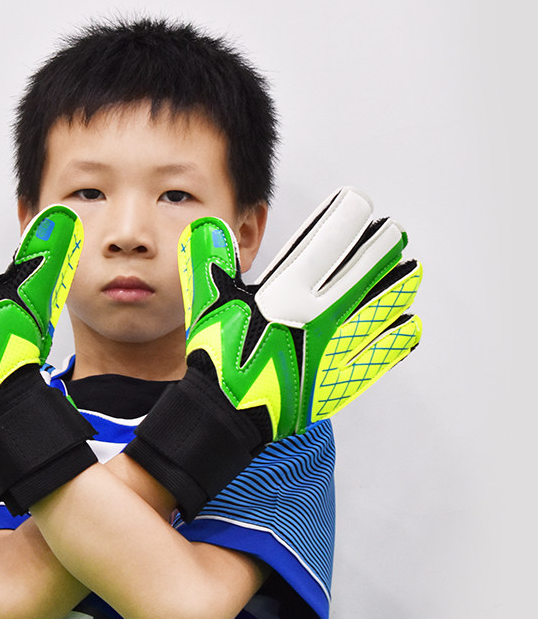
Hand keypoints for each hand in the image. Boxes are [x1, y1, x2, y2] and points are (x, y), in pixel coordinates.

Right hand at [127, 187, 421, 518]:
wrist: (227, 414)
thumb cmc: (220, 358)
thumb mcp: (208, 302)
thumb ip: (210, 260)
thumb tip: (208, 226)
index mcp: (288, 292)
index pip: (329, 242)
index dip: (349, 217)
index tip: (360, 204)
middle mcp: (320, 316)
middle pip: (365, 271)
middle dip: (383, 247)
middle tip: (395, 233)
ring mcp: (336, 348)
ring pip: (381, 308)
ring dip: (399, 286)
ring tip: (411, 270)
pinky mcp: (342, 379)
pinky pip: (383, 354)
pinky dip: (400, 336)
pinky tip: (409, 323)